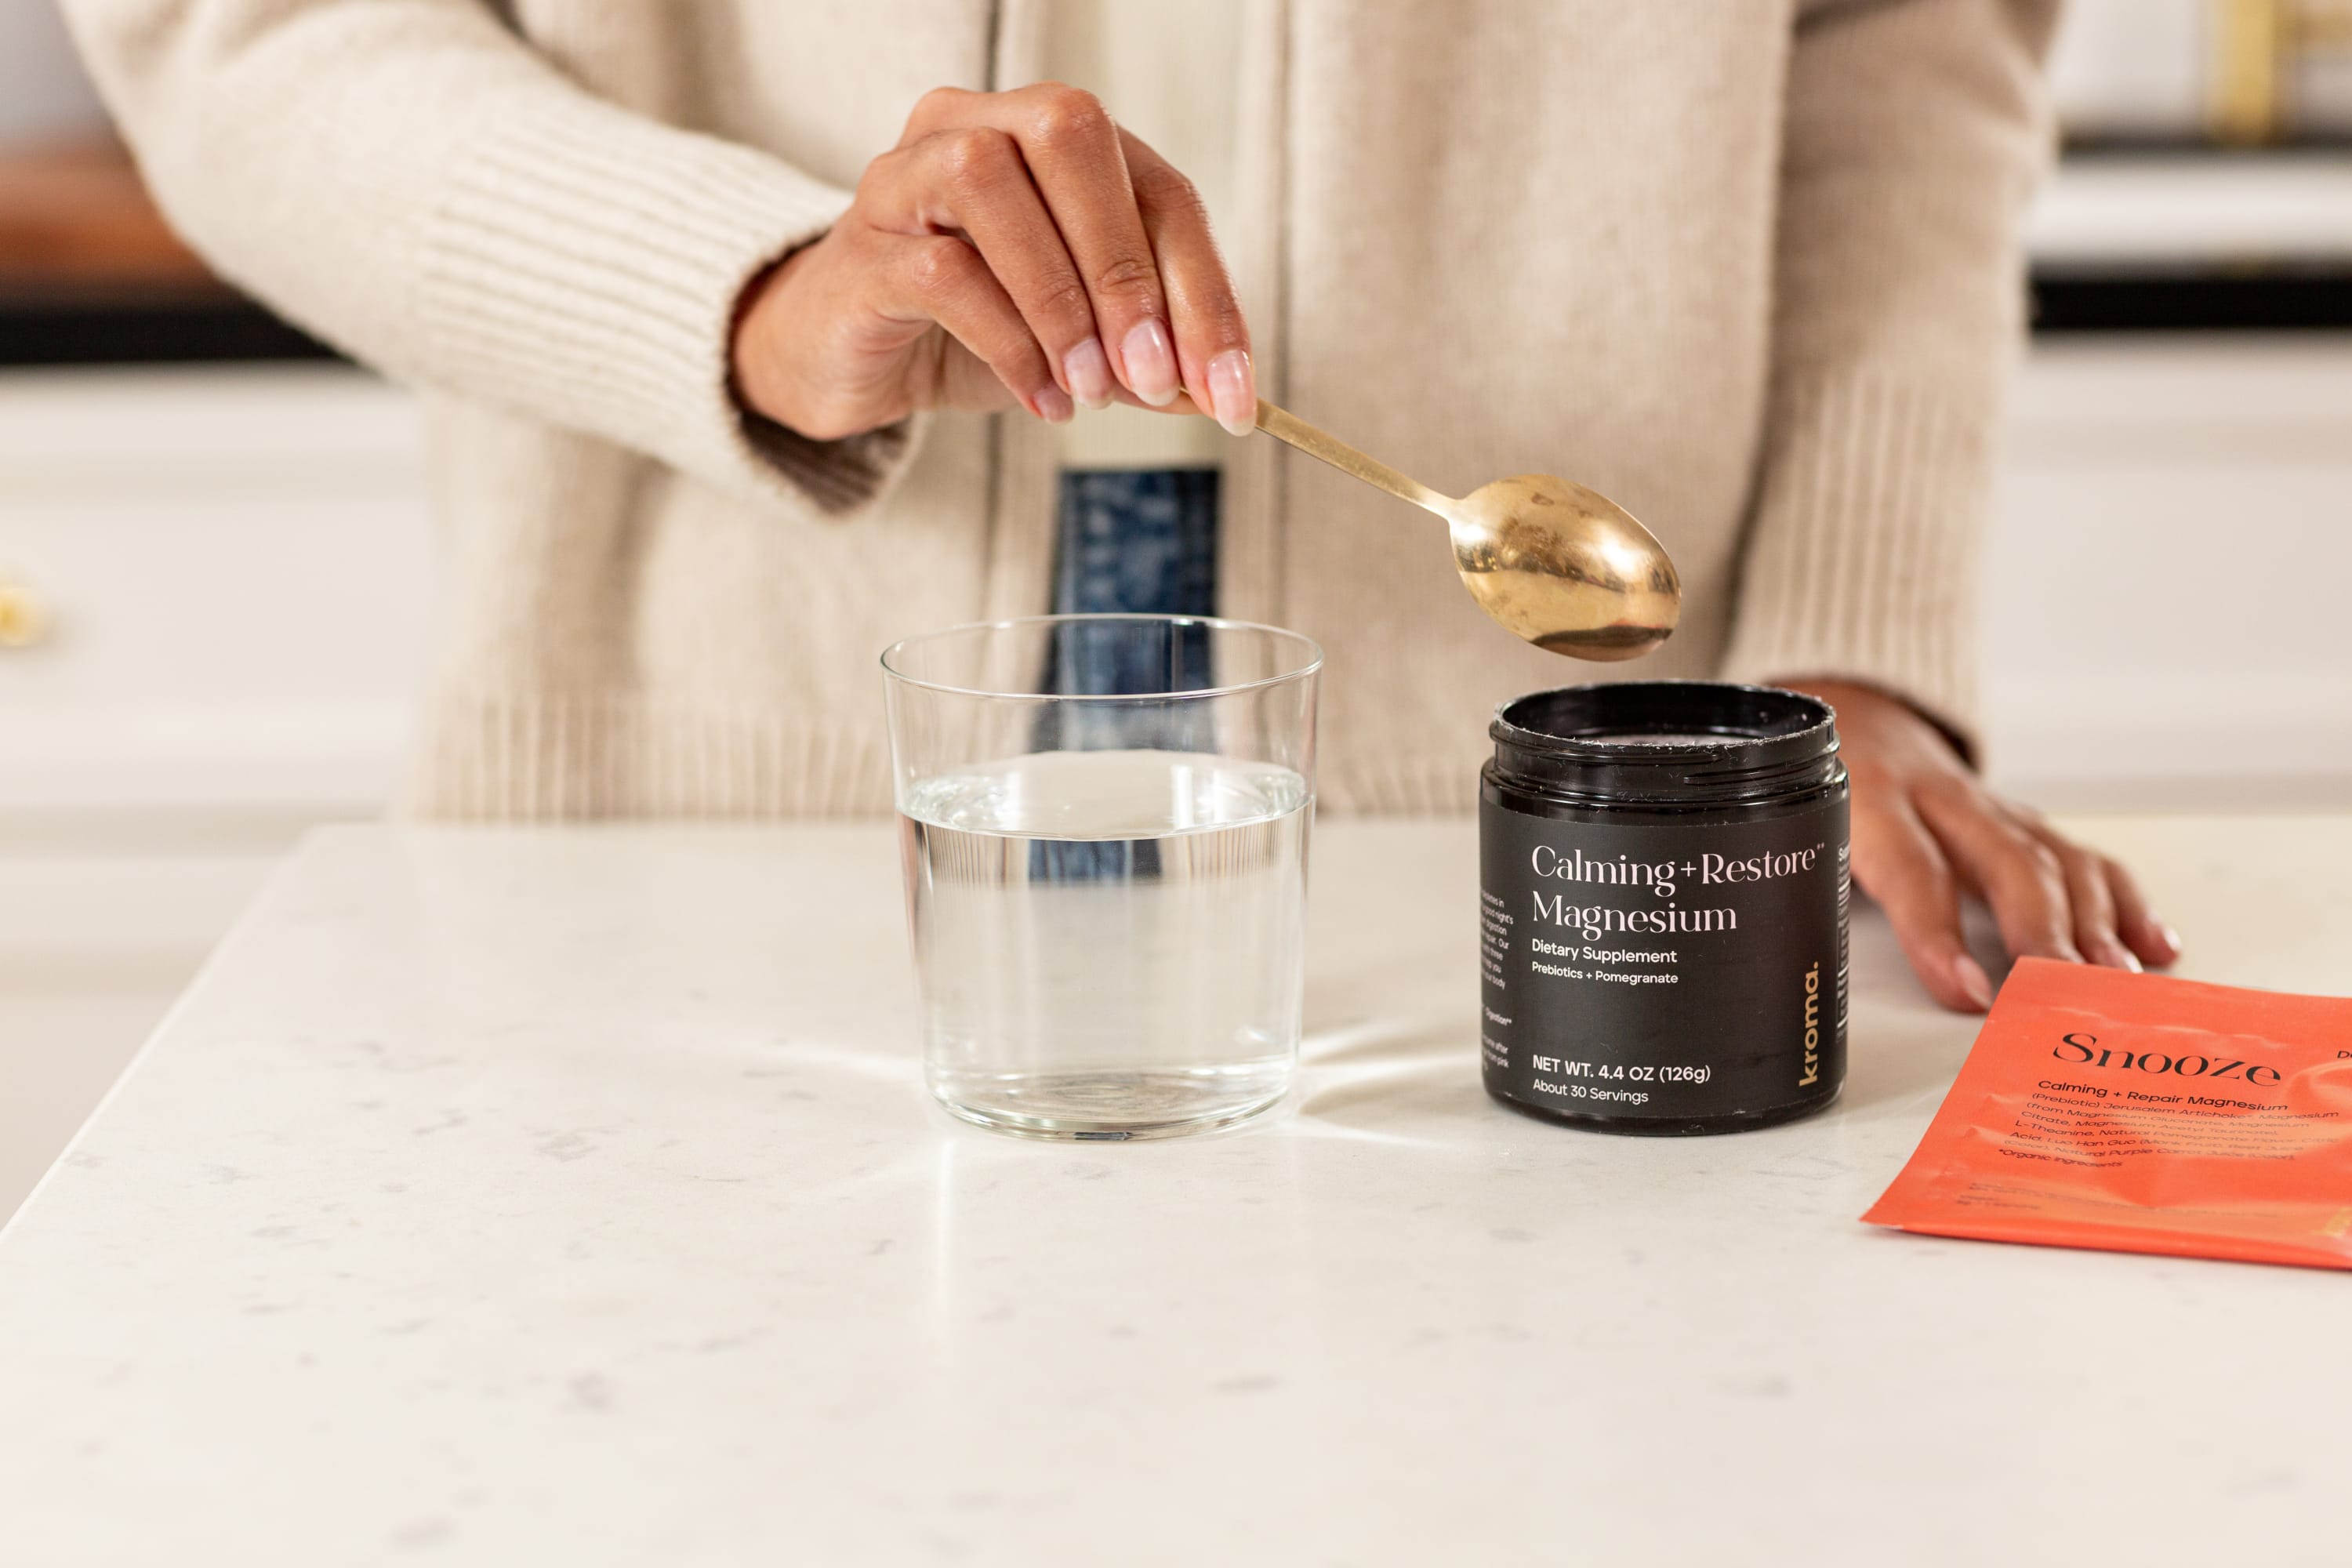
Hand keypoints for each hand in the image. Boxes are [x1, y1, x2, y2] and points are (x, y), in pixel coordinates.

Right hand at [730, 82, 1253, 441]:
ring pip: (993, 185)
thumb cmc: (972, 332)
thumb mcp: (1079, 343)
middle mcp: (977, 124)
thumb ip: (1144, 356)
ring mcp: (908, 173)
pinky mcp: (863, 243)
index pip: (1156, 187)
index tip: (1234, 390)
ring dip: (1062, 301)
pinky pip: (941, 271)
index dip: (1205, 288)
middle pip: (1071, 140)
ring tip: (1091, 392)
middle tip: (1158, 379)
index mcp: (1052, 138)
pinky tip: (1040, 398)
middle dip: (1129, 269)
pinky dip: (1008, 342)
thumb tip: (1219, 393)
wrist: (850, 361)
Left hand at [1779, 680, 2180, 1012]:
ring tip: (2115, 980)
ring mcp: (1993, 807)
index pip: (1909, 866)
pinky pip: (2083, 856)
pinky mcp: (2024, 820)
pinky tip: (2153, 947)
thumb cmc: (1827, 785)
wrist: (1856, 711)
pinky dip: (2123, 902)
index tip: (1969, 990)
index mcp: (1870, 797)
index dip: (1938, 933)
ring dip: (2092, 922)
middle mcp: (1941, 796)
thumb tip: (1810, 978)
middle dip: (2040, 929)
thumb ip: (1809, 886)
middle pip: (2004, 859)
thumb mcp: (1803, 827)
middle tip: (2064, 991)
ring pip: (2053, 856)